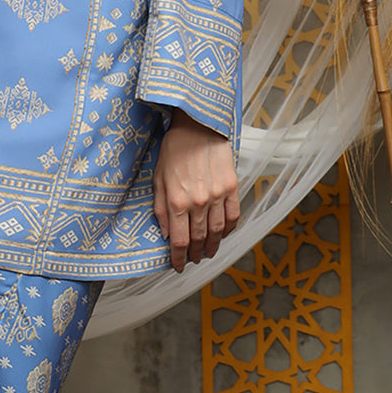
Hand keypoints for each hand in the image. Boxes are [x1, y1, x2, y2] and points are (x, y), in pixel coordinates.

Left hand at [153, 111, 239, 272]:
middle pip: (199, 239)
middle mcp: (198, 202)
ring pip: (218, 232)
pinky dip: (229, 230)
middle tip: (194, 260)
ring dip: (213, 246)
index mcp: (177, 201)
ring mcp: (218, 195)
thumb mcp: (158, 179)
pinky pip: (233, 216)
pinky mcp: (232, 187)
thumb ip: (161, 209)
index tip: (178, 266)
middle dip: (195, 254)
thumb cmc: (174, 149)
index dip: (179, 258)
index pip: (179, 241)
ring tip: (209, 252)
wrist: (198, 126)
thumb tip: (165, 234)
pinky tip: (224, 234)